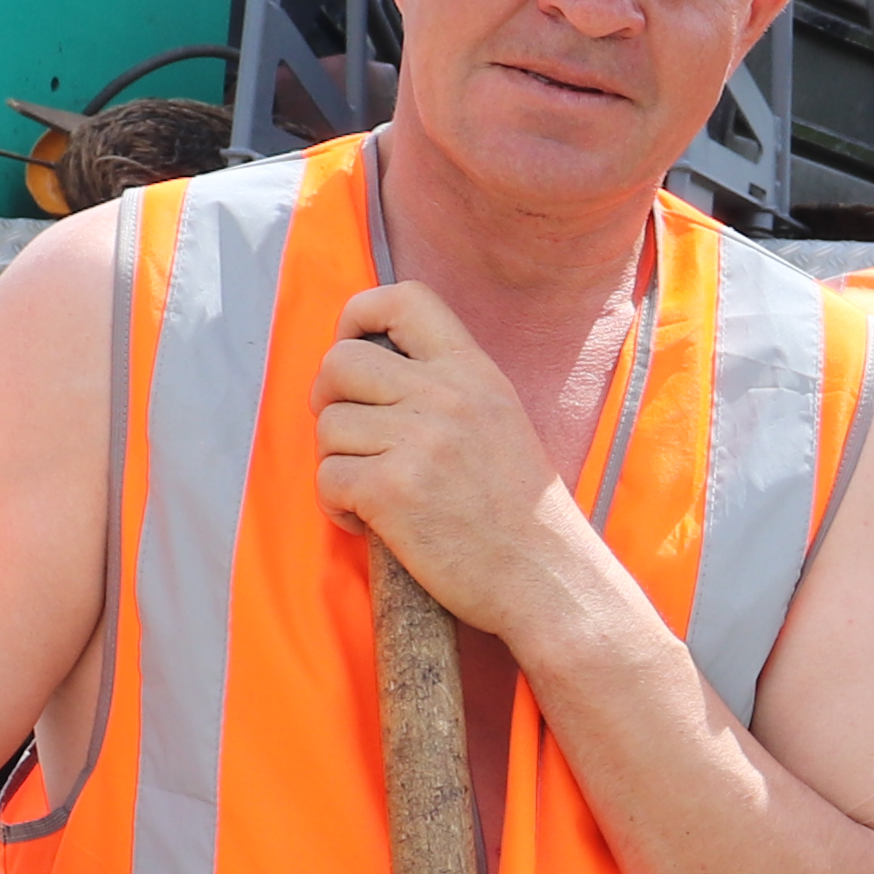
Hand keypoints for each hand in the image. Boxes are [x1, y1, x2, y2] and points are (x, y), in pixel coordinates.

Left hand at [314, 282, 584, 643]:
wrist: (546, 575)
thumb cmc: (519, 510)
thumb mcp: (499, 418)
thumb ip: (446, 386)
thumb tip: (370, 370)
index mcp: (473, 371)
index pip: (402, 299)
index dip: (359, 315)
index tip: (355, 350)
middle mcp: (446, 396)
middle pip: (340, 362)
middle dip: (328, 399)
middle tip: (350, 435)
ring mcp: (419, 442)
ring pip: (327, 426)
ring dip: (335, 461)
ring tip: (370, 490)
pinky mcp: (393, 492)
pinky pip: (327, 478)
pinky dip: (336, 506)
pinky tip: (367, 521)